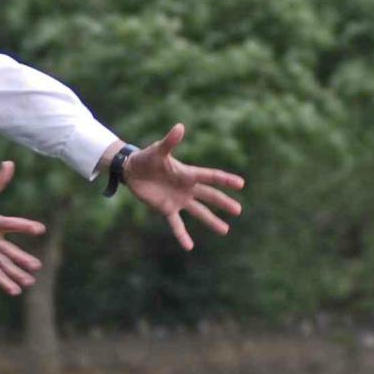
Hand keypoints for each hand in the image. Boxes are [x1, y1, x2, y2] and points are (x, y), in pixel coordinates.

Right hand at [0, 160, 46, 295]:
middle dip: (21, 259)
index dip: (25, 226)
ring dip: (14, 274)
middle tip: (37, 265)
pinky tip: (15, 290)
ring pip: (0, 265)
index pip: (10, 224)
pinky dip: (2, 282)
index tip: (40, 229)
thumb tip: (10, 163)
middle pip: (6, 250)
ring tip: (30, 281)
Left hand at [119, 123, 244, 251]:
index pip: (210, 177)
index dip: (225, 180)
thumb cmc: (146, 158)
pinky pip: (177, 225)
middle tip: (239, 211)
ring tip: (225, 230)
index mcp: (188, 173)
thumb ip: (170, 141)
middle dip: (224, 203)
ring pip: (199, 212)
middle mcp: (187, 188)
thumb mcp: (158, 150)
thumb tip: (180, 126)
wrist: (132, 170)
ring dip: (212, 221)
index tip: (241, 184)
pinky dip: (182, 235)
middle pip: (209, 196)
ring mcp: (179, 200)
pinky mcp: (167, 209)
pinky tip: (189, 247)